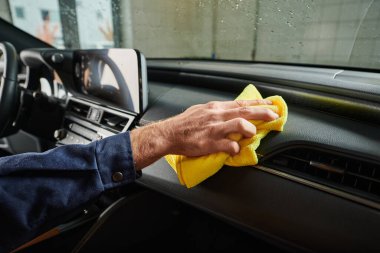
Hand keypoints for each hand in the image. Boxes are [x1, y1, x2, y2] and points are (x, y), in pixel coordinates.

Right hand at [130, 99, 277, 169]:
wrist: (169, 134)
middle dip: (263, 112)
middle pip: (245, 110)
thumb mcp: (201, 110)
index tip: (270, 103)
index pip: (241, 102)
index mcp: (215, 107)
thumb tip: (230, 113)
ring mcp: (214, 128)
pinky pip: (229, 144)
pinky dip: (236, 147)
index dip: (258, 103)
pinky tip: (236, 149)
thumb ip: (217, 111)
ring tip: (253, 134)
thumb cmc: (184, 124)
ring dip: (250, 129)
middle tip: (274, 115)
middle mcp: (217, 115)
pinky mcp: (210, 142)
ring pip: (239, 123)